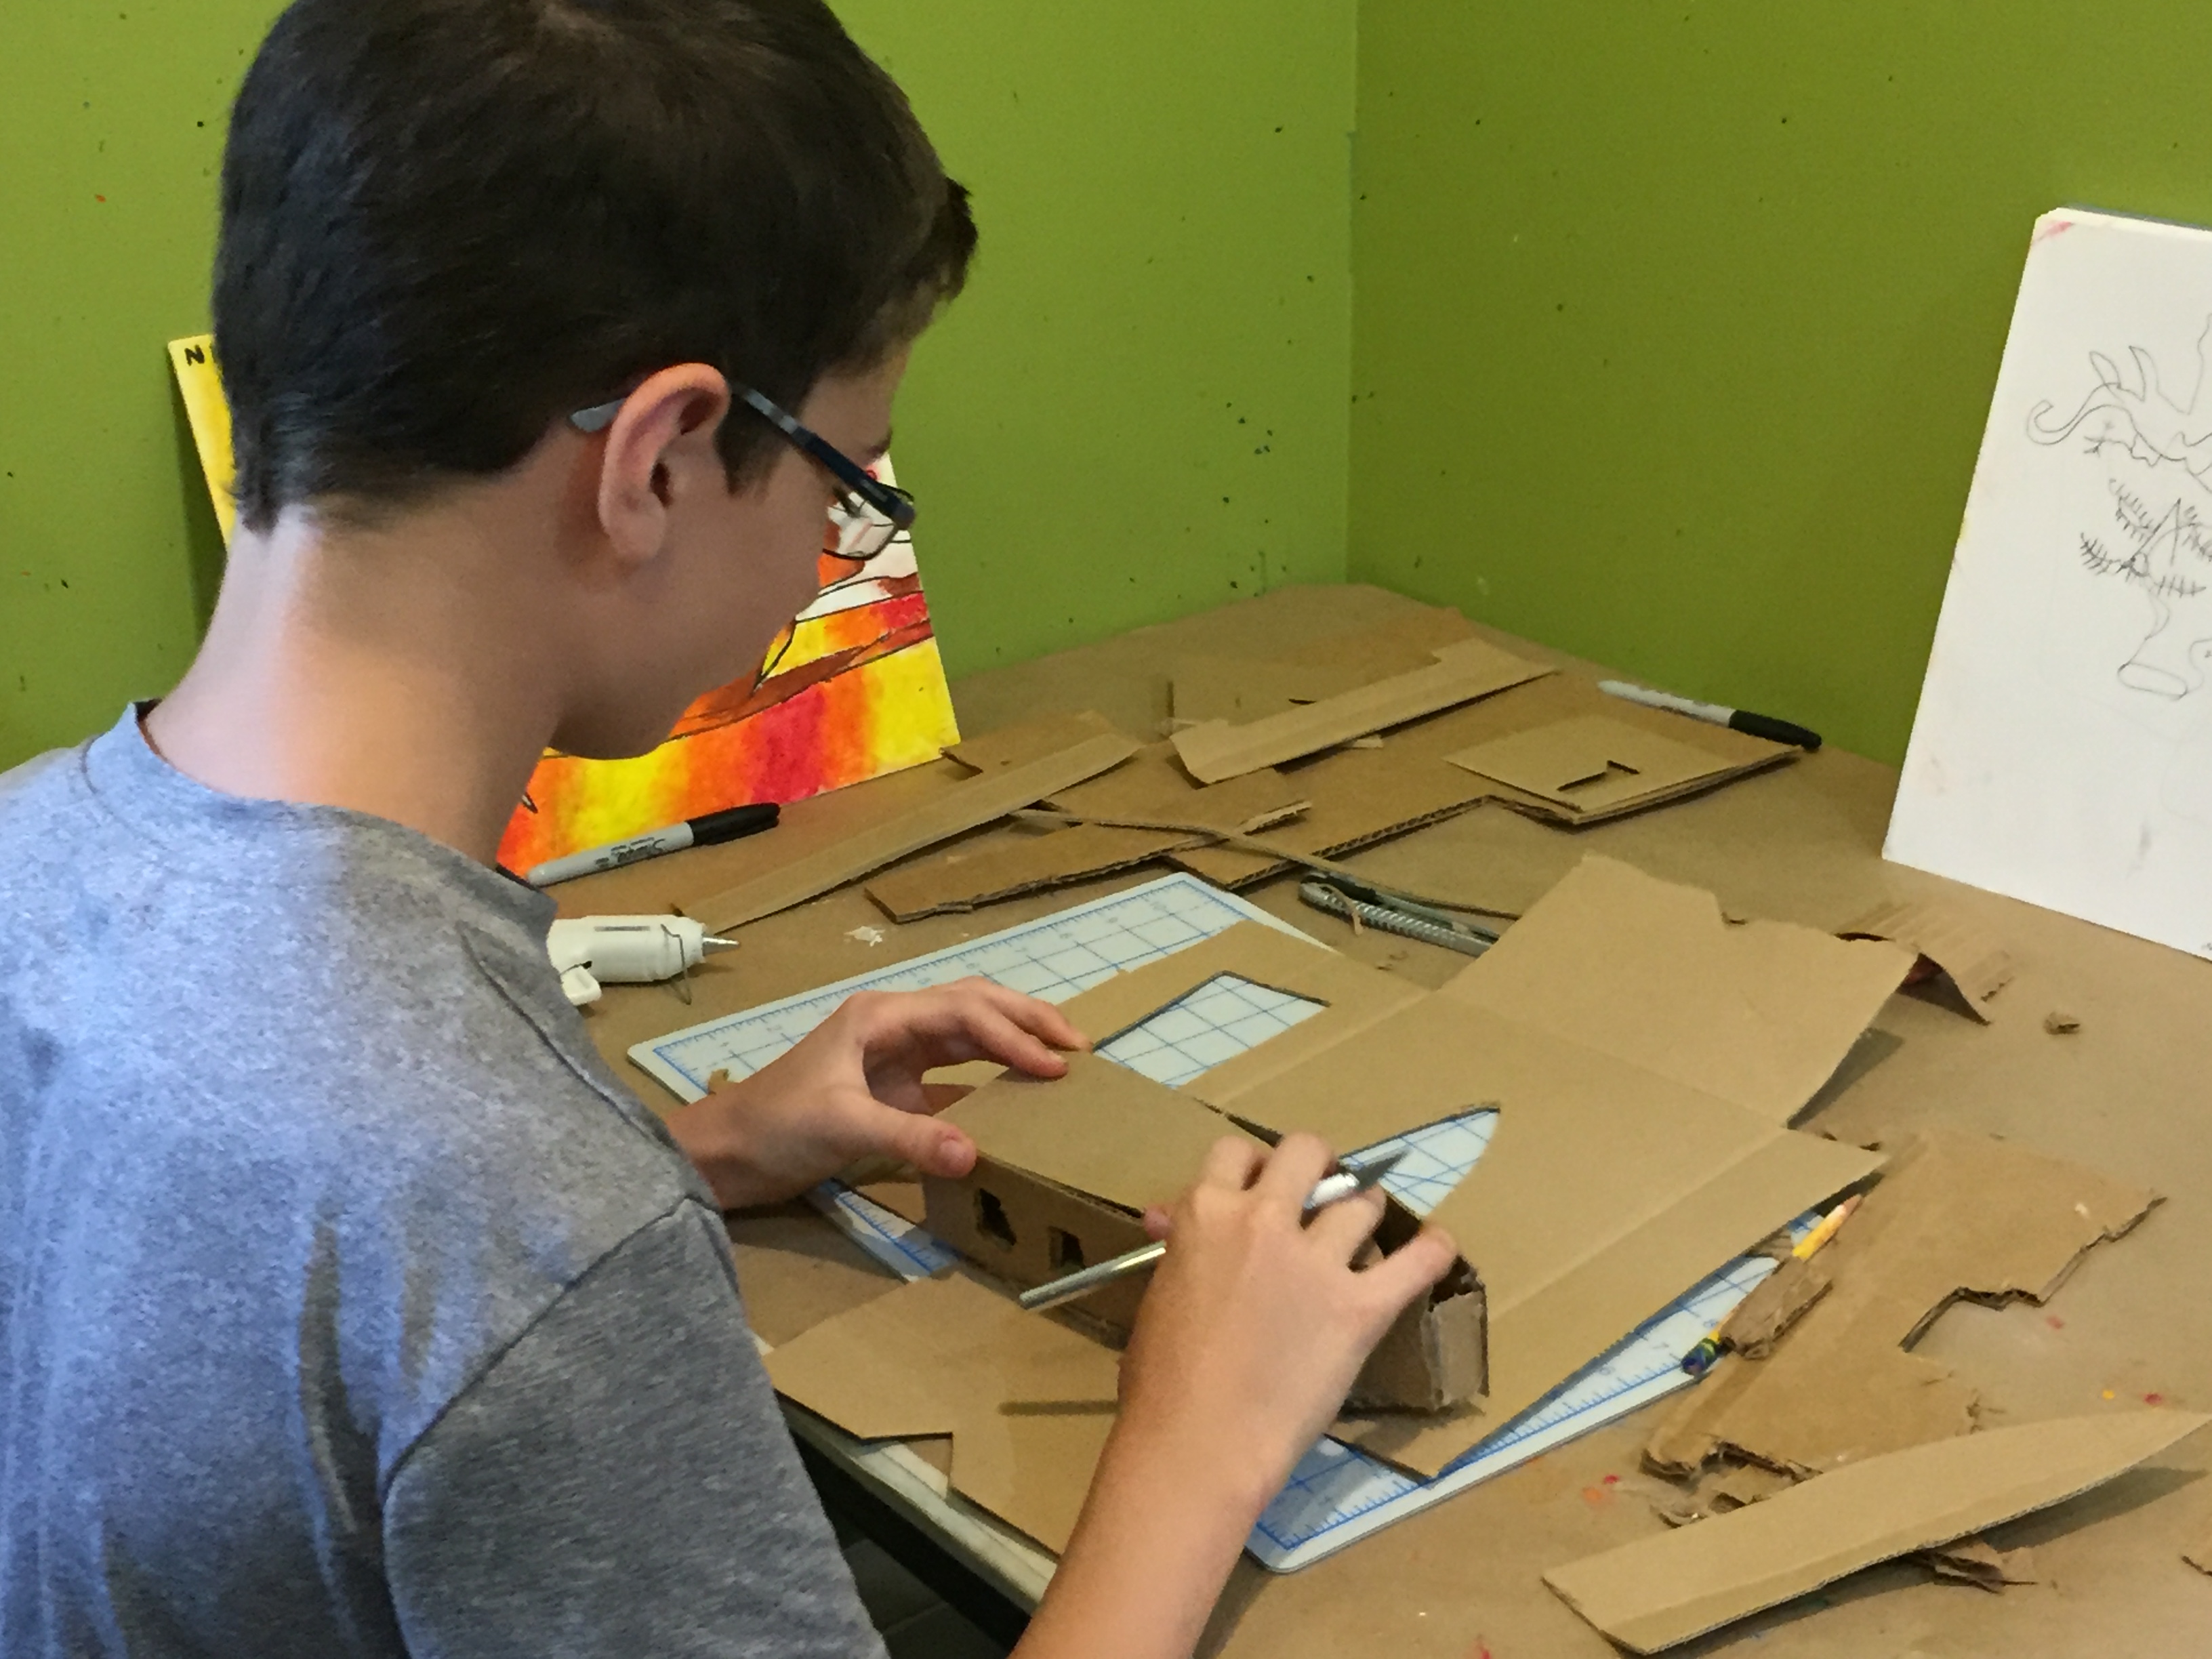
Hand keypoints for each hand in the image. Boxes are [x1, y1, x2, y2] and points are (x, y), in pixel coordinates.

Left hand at [663, 978, 1085, 1209]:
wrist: (727, 1154)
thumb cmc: (774, 1127)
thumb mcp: (841, 1127)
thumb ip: (909, 1137)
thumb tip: (975, 1153)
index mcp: (880, 1016)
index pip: (963, 1013)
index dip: (1013, 1037)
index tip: (1054, 1067)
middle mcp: (893, 1026)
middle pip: (974, 1006)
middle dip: (1027, 1021)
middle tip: (1078, 1048)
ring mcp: (894, 1056)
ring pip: (968, 1035)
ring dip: (1014, 1043)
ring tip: (1062, 1061)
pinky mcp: (893, 1090)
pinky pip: (954, 1076)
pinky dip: (990, 1081)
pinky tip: (1019, 1099)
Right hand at [1116, 1134, 1456, 1519]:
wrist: (1197, 1444)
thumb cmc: (1161, 1379)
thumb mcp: (1161, 1292)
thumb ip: (1183, 1246)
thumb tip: (1171, 1219)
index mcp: (1205, 1213)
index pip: (1236, 1151)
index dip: (1253, 1167)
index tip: (1262, 1188)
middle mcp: (1263, 1219)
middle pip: (1307, 1151)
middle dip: (1318, 1167)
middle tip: (1321, 1195)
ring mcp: (1316, 1262)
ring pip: (1361, 1201)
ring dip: (1363, 1210)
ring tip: (1364, 1231)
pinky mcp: (1360, 1309)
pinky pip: (1416, 1262)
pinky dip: (1433, 1249)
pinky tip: (1436, 1246)